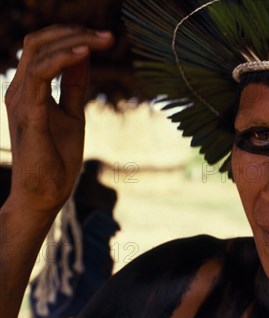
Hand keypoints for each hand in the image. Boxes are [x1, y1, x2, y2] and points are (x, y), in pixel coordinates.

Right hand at [4, 25, 113, 213]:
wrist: (45, 193)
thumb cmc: (57, 158)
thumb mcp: (72, 113)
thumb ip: (73, 87)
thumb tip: (84, 59)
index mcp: (29, 89)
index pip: (42, 48)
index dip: (72, 36)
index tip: (104, 38)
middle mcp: (19, 89)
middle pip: (37, 41)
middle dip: (73, 32)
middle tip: (106, 36)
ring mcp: (21, 99)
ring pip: (37, 50)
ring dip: (71, 39)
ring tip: (100, 40)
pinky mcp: (29, 112)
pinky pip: (40, 74)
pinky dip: (62, 59)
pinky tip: (85, 53)